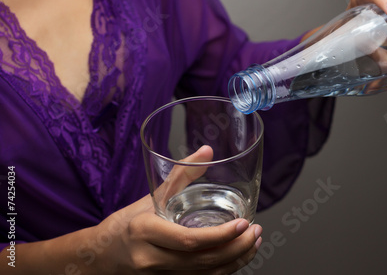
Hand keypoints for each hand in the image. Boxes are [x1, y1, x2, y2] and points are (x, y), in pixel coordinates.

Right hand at [94, 146, 261, 273]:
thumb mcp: (151, 196)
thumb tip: (207, 151)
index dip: (220, 236)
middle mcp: (151, 258)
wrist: (102, 256)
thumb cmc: (127, 223)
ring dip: (235, 262)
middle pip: (202, 261)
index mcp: (146, 231)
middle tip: (255, 233)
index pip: (189, 240)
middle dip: (235, 249)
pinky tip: (237, 258)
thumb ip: (181, 173)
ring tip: (253, 244)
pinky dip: (222, 271)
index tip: (243, 224)